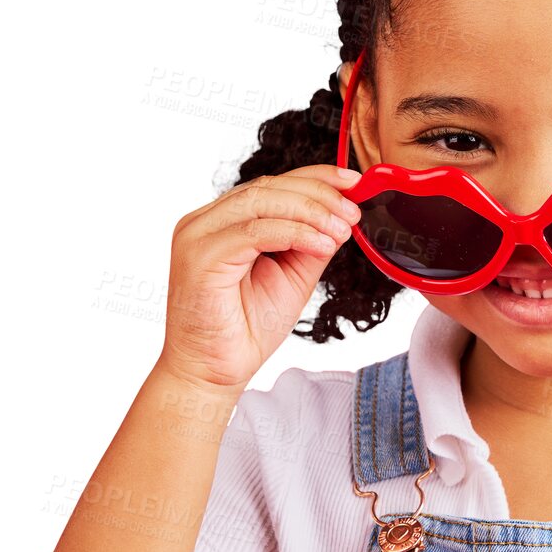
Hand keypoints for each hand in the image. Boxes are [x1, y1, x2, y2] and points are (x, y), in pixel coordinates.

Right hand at [156, 164, 363, 392]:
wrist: (213, 372)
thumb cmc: (246, 328)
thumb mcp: (293, 276)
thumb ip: (311, 243)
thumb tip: (342, 216)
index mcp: (223, 221)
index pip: (271, 186)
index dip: (315, 178)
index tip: (353, 183)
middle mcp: (205, 222)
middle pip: (267, 188)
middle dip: (318, 195)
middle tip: (352, 211)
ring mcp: (198, 236)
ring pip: (261, 203)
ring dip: (310, 212)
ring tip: (342, 229)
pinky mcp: (199, 256)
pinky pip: (254, 231)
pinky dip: (294, 233)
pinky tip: (321, 244)